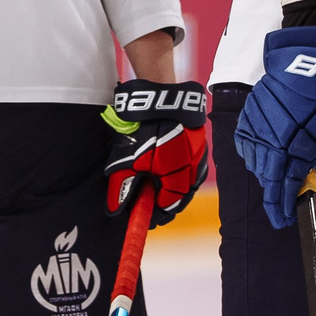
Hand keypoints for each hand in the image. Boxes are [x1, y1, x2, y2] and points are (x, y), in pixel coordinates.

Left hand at [101, 79, 209, 221]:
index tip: (144, 218)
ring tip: (155, 186)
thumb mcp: (127, 161)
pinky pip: (190, 165)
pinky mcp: (200, 142)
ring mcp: (200, 155)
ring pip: (188, 181)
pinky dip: (178, 171)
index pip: (168, 207)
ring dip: (172, 186)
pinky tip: (164, 168)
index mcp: (179, 178)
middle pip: (181, 196)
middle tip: (148, 204)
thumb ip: (122, 188)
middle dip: (164, 202)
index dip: (155, 215)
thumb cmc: (144, 130)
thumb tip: (115, 212)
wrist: (161, 96)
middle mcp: (195, 169)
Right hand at [233, 27, 315, 231]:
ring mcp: (258, 125)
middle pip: (267, 178)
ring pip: (254, 161)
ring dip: (264, 175)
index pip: (284, 188)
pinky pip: (246, 141)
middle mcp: (272, 140)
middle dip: (273, 196)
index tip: (284, 220)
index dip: (283, 208)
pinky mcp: (251, 112)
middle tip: (278, 208)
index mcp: (295, 149)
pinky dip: (254, 154)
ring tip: (275, 182)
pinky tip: (262, 158)